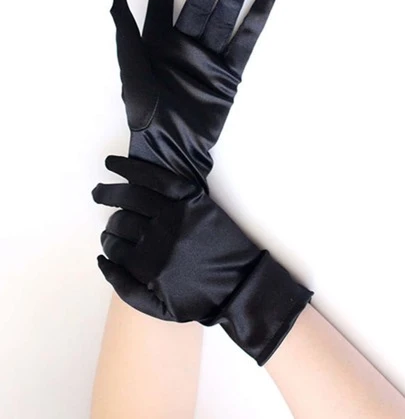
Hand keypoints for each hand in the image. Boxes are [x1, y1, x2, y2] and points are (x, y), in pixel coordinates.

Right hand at [92, 156, 311, 364]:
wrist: (241, 282)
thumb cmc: (200, 298)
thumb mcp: (160, 309)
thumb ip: (125, 288)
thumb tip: (101, 260)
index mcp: (149, 264)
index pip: (114, 248)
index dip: (109, 244)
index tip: (110, 241)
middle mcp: (158, 236)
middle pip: (120, 222)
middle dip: (111, 224)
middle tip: (111, 225)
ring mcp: (175, 214)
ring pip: (131, 197)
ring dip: (110, 193)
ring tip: (99, 192)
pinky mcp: (191, 197)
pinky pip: (157, 178)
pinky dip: (132, 168)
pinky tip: (113, 164)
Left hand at [111, 0, 275, 189]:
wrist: (170, 148)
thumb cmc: (146, 112)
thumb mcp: (132, 72)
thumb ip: (127, 35)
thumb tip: (118, 0)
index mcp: (156, 42)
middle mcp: (183, 45)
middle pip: (200, 3)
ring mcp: (208, 58)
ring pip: (224, 18)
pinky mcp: (228, 74)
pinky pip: (244, 44)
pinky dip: (255, 22)